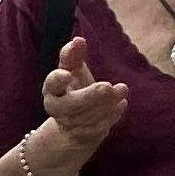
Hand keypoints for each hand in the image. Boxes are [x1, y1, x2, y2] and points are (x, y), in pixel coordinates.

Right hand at [37, 36, 120, 152]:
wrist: (73, 126)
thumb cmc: (74, 91)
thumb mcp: (73, 71)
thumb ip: (74, 56)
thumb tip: (78, 39)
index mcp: (52, 90)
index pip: (52, 84)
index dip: (57, 80)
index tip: (67, 74)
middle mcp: (58, 109)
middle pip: (69, 106)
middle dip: (89, 96)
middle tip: (108, 85)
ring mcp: (70, 124)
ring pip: (87, 117)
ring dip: (106, 103)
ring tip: (122, 89)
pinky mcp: (84, 135)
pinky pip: (99, 127)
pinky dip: (112, 115)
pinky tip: (121, 103)